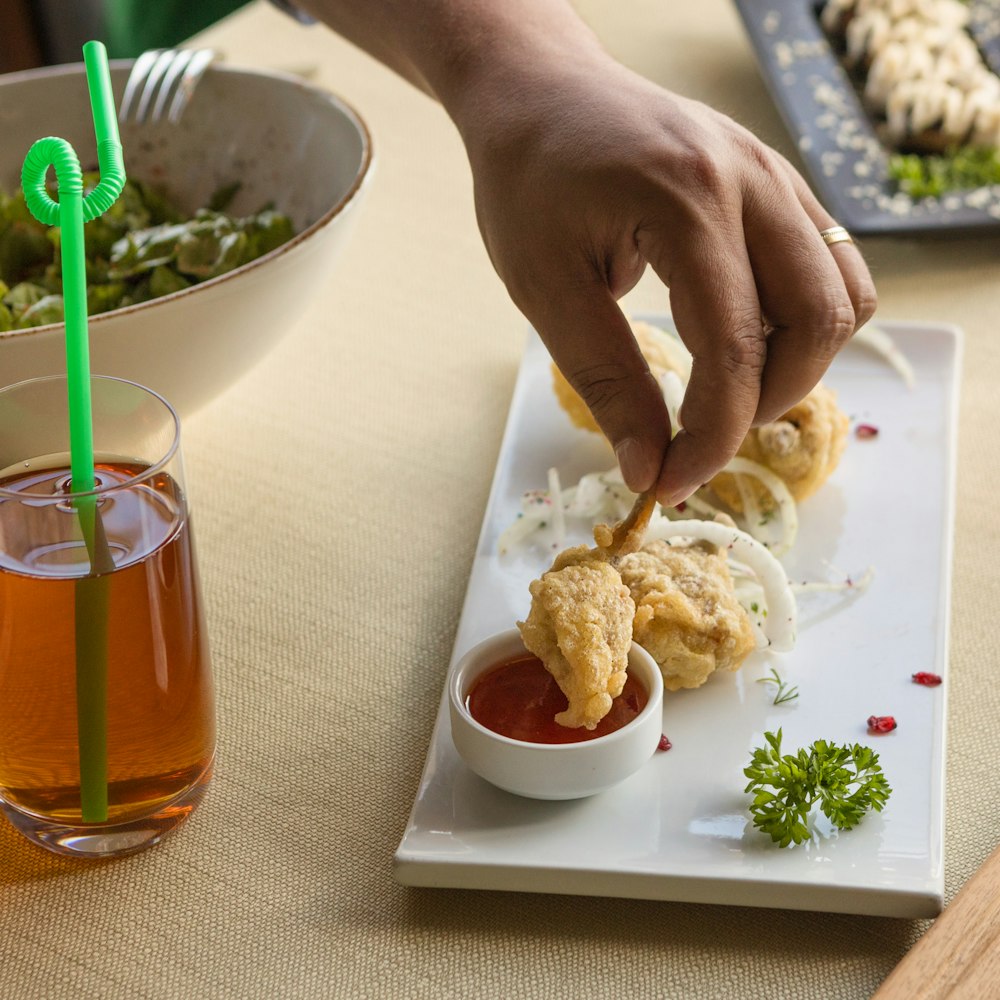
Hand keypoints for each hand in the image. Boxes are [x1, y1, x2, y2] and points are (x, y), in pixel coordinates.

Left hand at [453, 51, 876, 503]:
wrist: (540, 95)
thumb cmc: (528, 185)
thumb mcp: (546, 289)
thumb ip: (606, 381)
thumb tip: (647, 466)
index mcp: (687, 203)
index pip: (733, 348)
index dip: (710, 435)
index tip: (669, 483)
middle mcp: (753, 181)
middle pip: (817, 322)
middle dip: (767, 404)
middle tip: (701, 437)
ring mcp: (777, 173)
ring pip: (843, 294)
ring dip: (799, 364)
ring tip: (728, 391)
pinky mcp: (780, 180)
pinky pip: (831, 263)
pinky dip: (805, 320)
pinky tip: (747, 340)